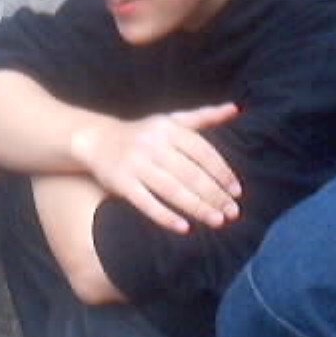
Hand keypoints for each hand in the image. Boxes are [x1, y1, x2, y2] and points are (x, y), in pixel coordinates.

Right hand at [71, 103, 240, 233]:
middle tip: (233, 213)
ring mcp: (135, 163)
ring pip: (171, 189)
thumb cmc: (145, 134)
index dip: (221, 172)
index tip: (237, 192)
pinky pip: (146, 202)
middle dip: (214, 194)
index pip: (202, 151)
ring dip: (197, 207)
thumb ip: (204, 116)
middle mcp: (152, 143)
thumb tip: (236, 108)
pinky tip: (184, 228)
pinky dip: (165, 216)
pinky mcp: (121, 183)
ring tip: (217, 221)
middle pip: (190, 173)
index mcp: (168, 128)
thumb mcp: (172, 121)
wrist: (98, 141)